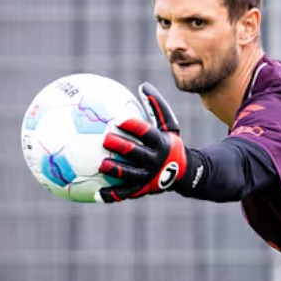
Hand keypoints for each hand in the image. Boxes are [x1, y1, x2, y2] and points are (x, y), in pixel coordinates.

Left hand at [96, 82, 187, 202]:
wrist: (184, 172)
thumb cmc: (170, 142)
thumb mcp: (170, 125)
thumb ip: (157, 107)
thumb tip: (143, 85)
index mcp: (162, 144)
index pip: (148, 133)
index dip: (134, 126)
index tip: (119, 119)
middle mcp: (156, 161)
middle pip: (138, 154)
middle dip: (123, 148)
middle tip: (105, 140)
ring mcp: (150, 178)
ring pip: (132, 175)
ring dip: (117, 171)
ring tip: (101, 165)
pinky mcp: (143, 190)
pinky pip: (126, 193)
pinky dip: (112, 195)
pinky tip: (96, 193)